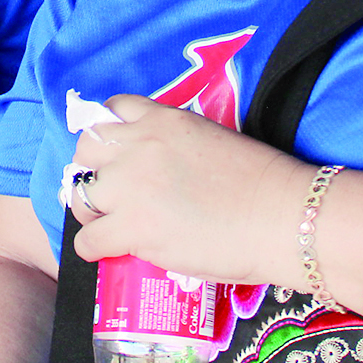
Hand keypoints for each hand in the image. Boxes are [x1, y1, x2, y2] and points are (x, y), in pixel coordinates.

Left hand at [68, 94, 308, 286]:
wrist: (281, 217)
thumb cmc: (262, 183)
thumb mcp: (212, 138)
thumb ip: (175, 144)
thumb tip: (158, 171)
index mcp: (163, 119)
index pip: (112, 110)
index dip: (107, 136)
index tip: (113, 155)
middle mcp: (140, 145)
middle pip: (86, 149)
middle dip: (89, 169)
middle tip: (106, 192)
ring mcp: (133, 186)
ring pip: (80, 194)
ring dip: (90, 211)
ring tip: (107, 225)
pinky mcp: (134, 227)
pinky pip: (88, 238)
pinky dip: (94, 247)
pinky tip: (110, 251)